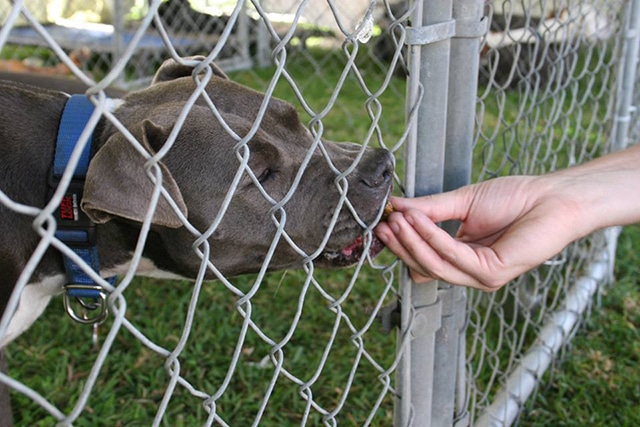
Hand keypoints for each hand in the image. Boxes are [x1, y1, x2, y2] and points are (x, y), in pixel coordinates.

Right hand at [375, 175, 589, 289]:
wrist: (553, 197)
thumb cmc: (516, 198)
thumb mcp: (462, 201)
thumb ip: (430, 209)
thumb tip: (396, 206)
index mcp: (463, 257)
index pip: (423, 258)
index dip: (401, 244)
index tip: (381, 222)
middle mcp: (470, 271)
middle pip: (424, 266)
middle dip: (401, 244)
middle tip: (382, 223)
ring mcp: (481, 277)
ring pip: (435, 265)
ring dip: (412, 241)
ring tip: (395, 219)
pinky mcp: (492, 273)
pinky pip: (453, 257)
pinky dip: (433, 238)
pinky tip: (418, 220)